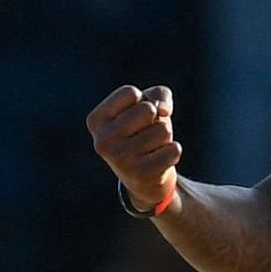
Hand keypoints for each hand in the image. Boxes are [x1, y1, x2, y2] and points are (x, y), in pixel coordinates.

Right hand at [88, 84, 182, 212]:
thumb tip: (163, 111)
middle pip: (148, 109)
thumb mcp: (146, 106)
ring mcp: (120, 159)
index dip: (143, 100)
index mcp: (96, 121)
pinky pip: (174, 149)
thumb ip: (158, 94)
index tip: (136, 117)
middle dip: (156, 119)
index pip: (130, 93)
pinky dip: (174, 151)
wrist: (144, 179)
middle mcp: (102, 140)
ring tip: (152, 148)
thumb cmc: (143, 132)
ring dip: (165, 137)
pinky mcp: (141, 174)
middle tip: (147, 134)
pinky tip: (161, 159)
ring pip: (163, 130)